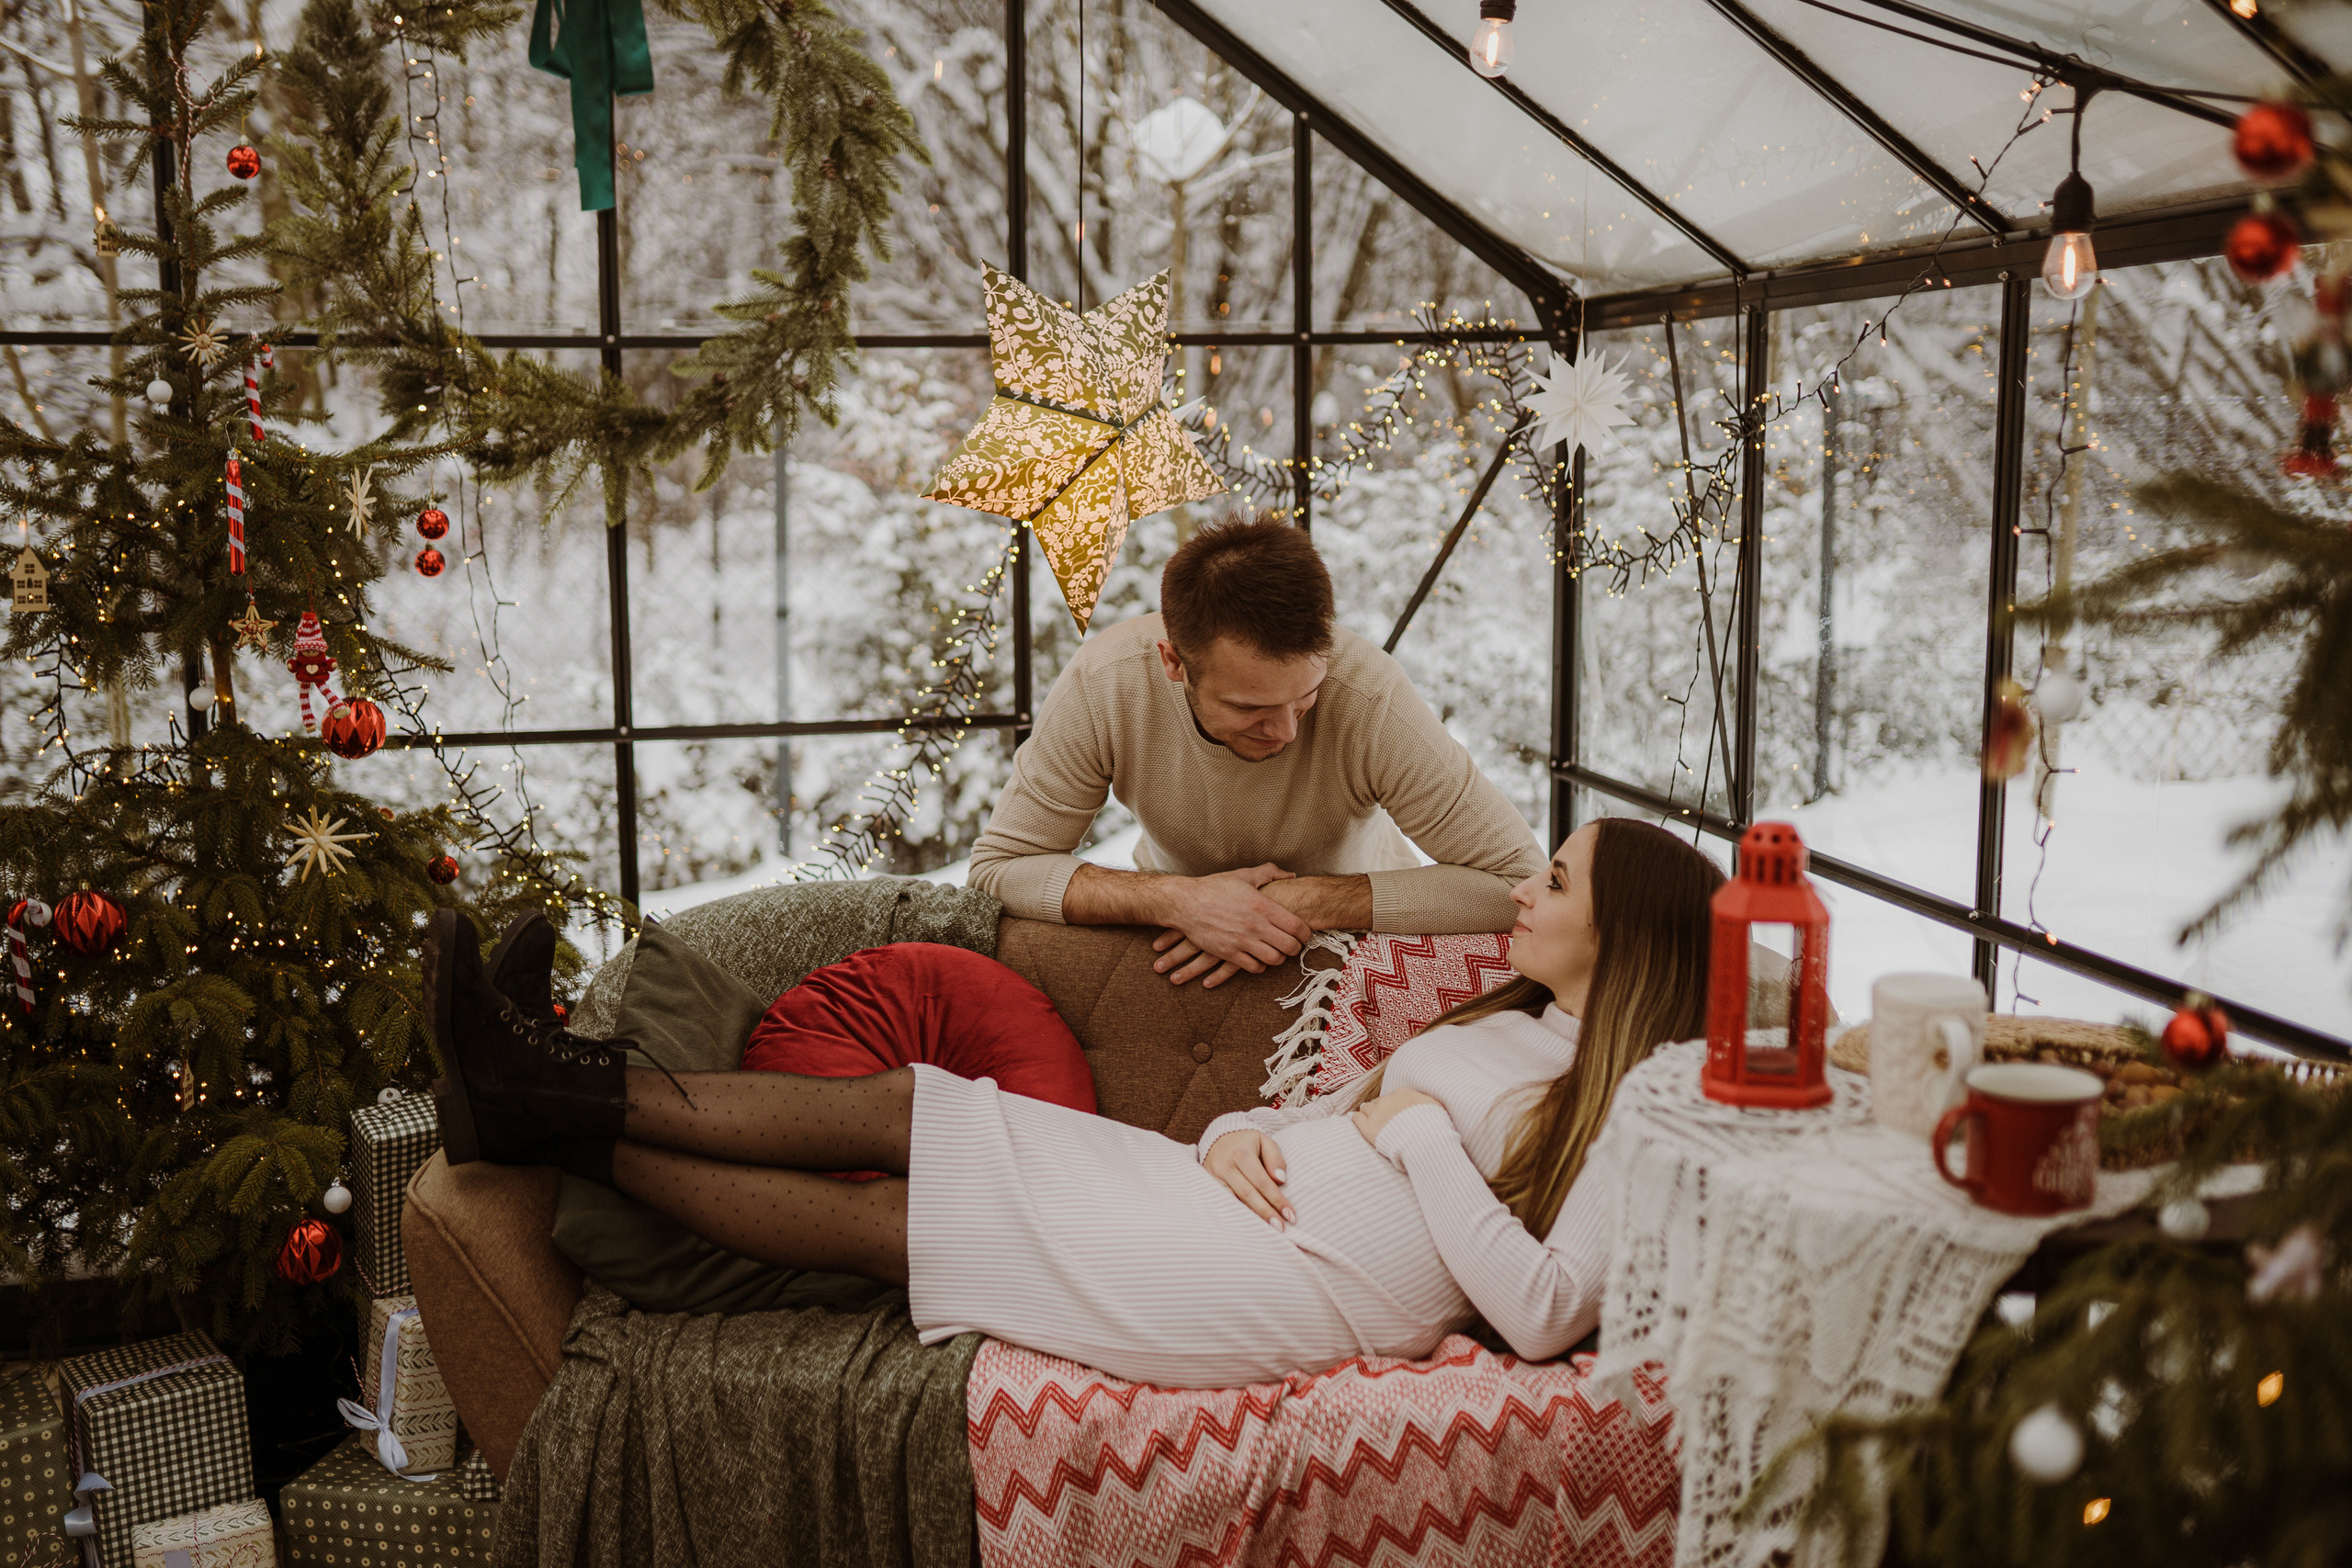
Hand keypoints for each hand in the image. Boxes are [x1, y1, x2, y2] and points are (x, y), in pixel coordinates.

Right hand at [1150, 864, 1310, 985]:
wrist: (1186, 902)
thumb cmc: (1215, 887)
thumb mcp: (1244, 875)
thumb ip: (1270, 873)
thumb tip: (1292, 876)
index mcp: (1262, 905)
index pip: (1297, 926)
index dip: (1305, 933)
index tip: (1304, 934)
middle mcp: (1255, 925)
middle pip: (1290, 947)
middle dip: (1295, 948)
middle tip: (1293, 945)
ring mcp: (1242, 941)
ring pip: (1274, 960)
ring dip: (1279, 957)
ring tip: (1276, 951)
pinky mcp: (1229, 953)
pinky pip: (1254, 967)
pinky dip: (1260, 965)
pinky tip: (1258, 958)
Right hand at [1204, 1129, 1294, 1226]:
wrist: (1219, 1138)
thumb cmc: (1247, 1142)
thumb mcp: (1264, 1141)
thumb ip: (1275, 1158)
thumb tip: (1281, 1180)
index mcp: (1241, 1154)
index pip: (1262, 1182)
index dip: (1277, 1200)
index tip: (1291, 1216)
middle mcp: (1225, 1166)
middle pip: (1248, 1195)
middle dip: (1265, 1213)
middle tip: (1281, 1228)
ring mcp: (1214, 1177)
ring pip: (1233, 1202)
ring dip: (1250, 1218)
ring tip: (1266, 1232)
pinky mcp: (1207, 1185)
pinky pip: (1222, 1203)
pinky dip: (1235, 1215)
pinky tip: (1247, 1226)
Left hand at [1352, 1088, 1441, 1145]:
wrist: (1425, 1140)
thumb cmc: (1434, 1126)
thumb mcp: (1436, 1107)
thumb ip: (1427, 1102)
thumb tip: (1428, 1104)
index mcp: (1403, 1093)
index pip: (1393, 1096)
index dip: (1393, 1105)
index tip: (1395, 1112)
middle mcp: (1387, 1100)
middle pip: (1379, 1101)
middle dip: (1380, 1109)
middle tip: (1383, 1118)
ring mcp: (1376, 1113)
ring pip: (1366, 1108)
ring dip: (1368, 1112)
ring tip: (1369, 1117)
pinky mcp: (1368, 1128)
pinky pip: (1356, 1118)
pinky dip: (1356, 1118)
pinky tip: (1357, 1120)